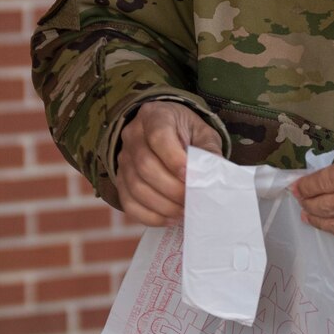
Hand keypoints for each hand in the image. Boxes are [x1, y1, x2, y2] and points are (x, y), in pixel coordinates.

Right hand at [115, 101, 221, 226]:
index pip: (158, 136)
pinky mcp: (121, 180)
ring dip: (163, 205)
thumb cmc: (187, 133)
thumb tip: (212, 178)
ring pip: (136, 186)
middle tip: (191, 199)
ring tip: (184, 211)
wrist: (166, 133)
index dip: (174, 159)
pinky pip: (128, 203)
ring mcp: (123, 159)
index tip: (190, 176)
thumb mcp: (203, 134)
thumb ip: (208, 153)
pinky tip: (169, 218)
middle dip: (172, 188)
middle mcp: (133, 135)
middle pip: (145, 165)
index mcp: (154, 116)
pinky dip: (149, 216)